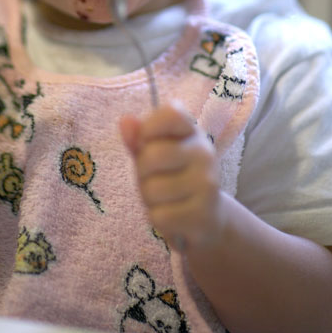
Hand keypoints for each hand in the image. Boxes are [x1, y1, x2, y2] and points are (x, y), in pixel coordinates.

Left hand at [120, 101, 222, 250]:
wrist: (206, 217)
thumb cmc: (173, 177)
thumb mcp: (154, 154)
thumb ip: (138, 138)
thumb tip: (125, 120)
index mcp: (191, 131)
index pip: (171, 113)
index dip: (149, 127)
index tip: (146, 141)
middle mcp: (204, 152)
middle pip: (152, 155)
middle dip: (142, 172)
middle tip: (154, 178)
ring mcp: (207, 183)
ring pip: (153, 189)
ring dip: (149, 199)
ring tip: (164, 199)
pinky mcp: (203, 214)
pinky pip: (160, 216)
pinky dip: (157, 219)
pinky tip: (172, 216)